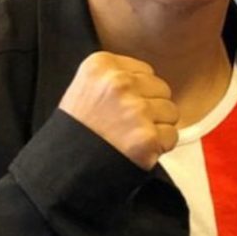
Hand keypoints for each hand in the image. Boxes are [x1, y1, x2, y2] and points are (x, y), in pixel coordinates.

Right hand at [58, 53, 178, 168]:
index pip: (145, 72)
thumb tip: (150, 82)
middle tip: (126, 125)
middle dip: (151, 108)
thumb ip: (116, 78)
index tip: (120, 107)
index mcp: (101, 65)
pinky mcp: (147, 137)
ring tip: (130, 137)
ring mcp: (135, 110)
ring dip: (157, 127)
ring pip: (170, 111)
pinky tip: (137, 150)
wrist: (64, 169)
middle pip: (162, 89)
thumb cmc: (76, 132)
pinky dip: (159, 147)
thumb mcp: (85, 89)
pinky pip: (172, 135)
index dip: (138, 93)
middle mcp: (119, 83)